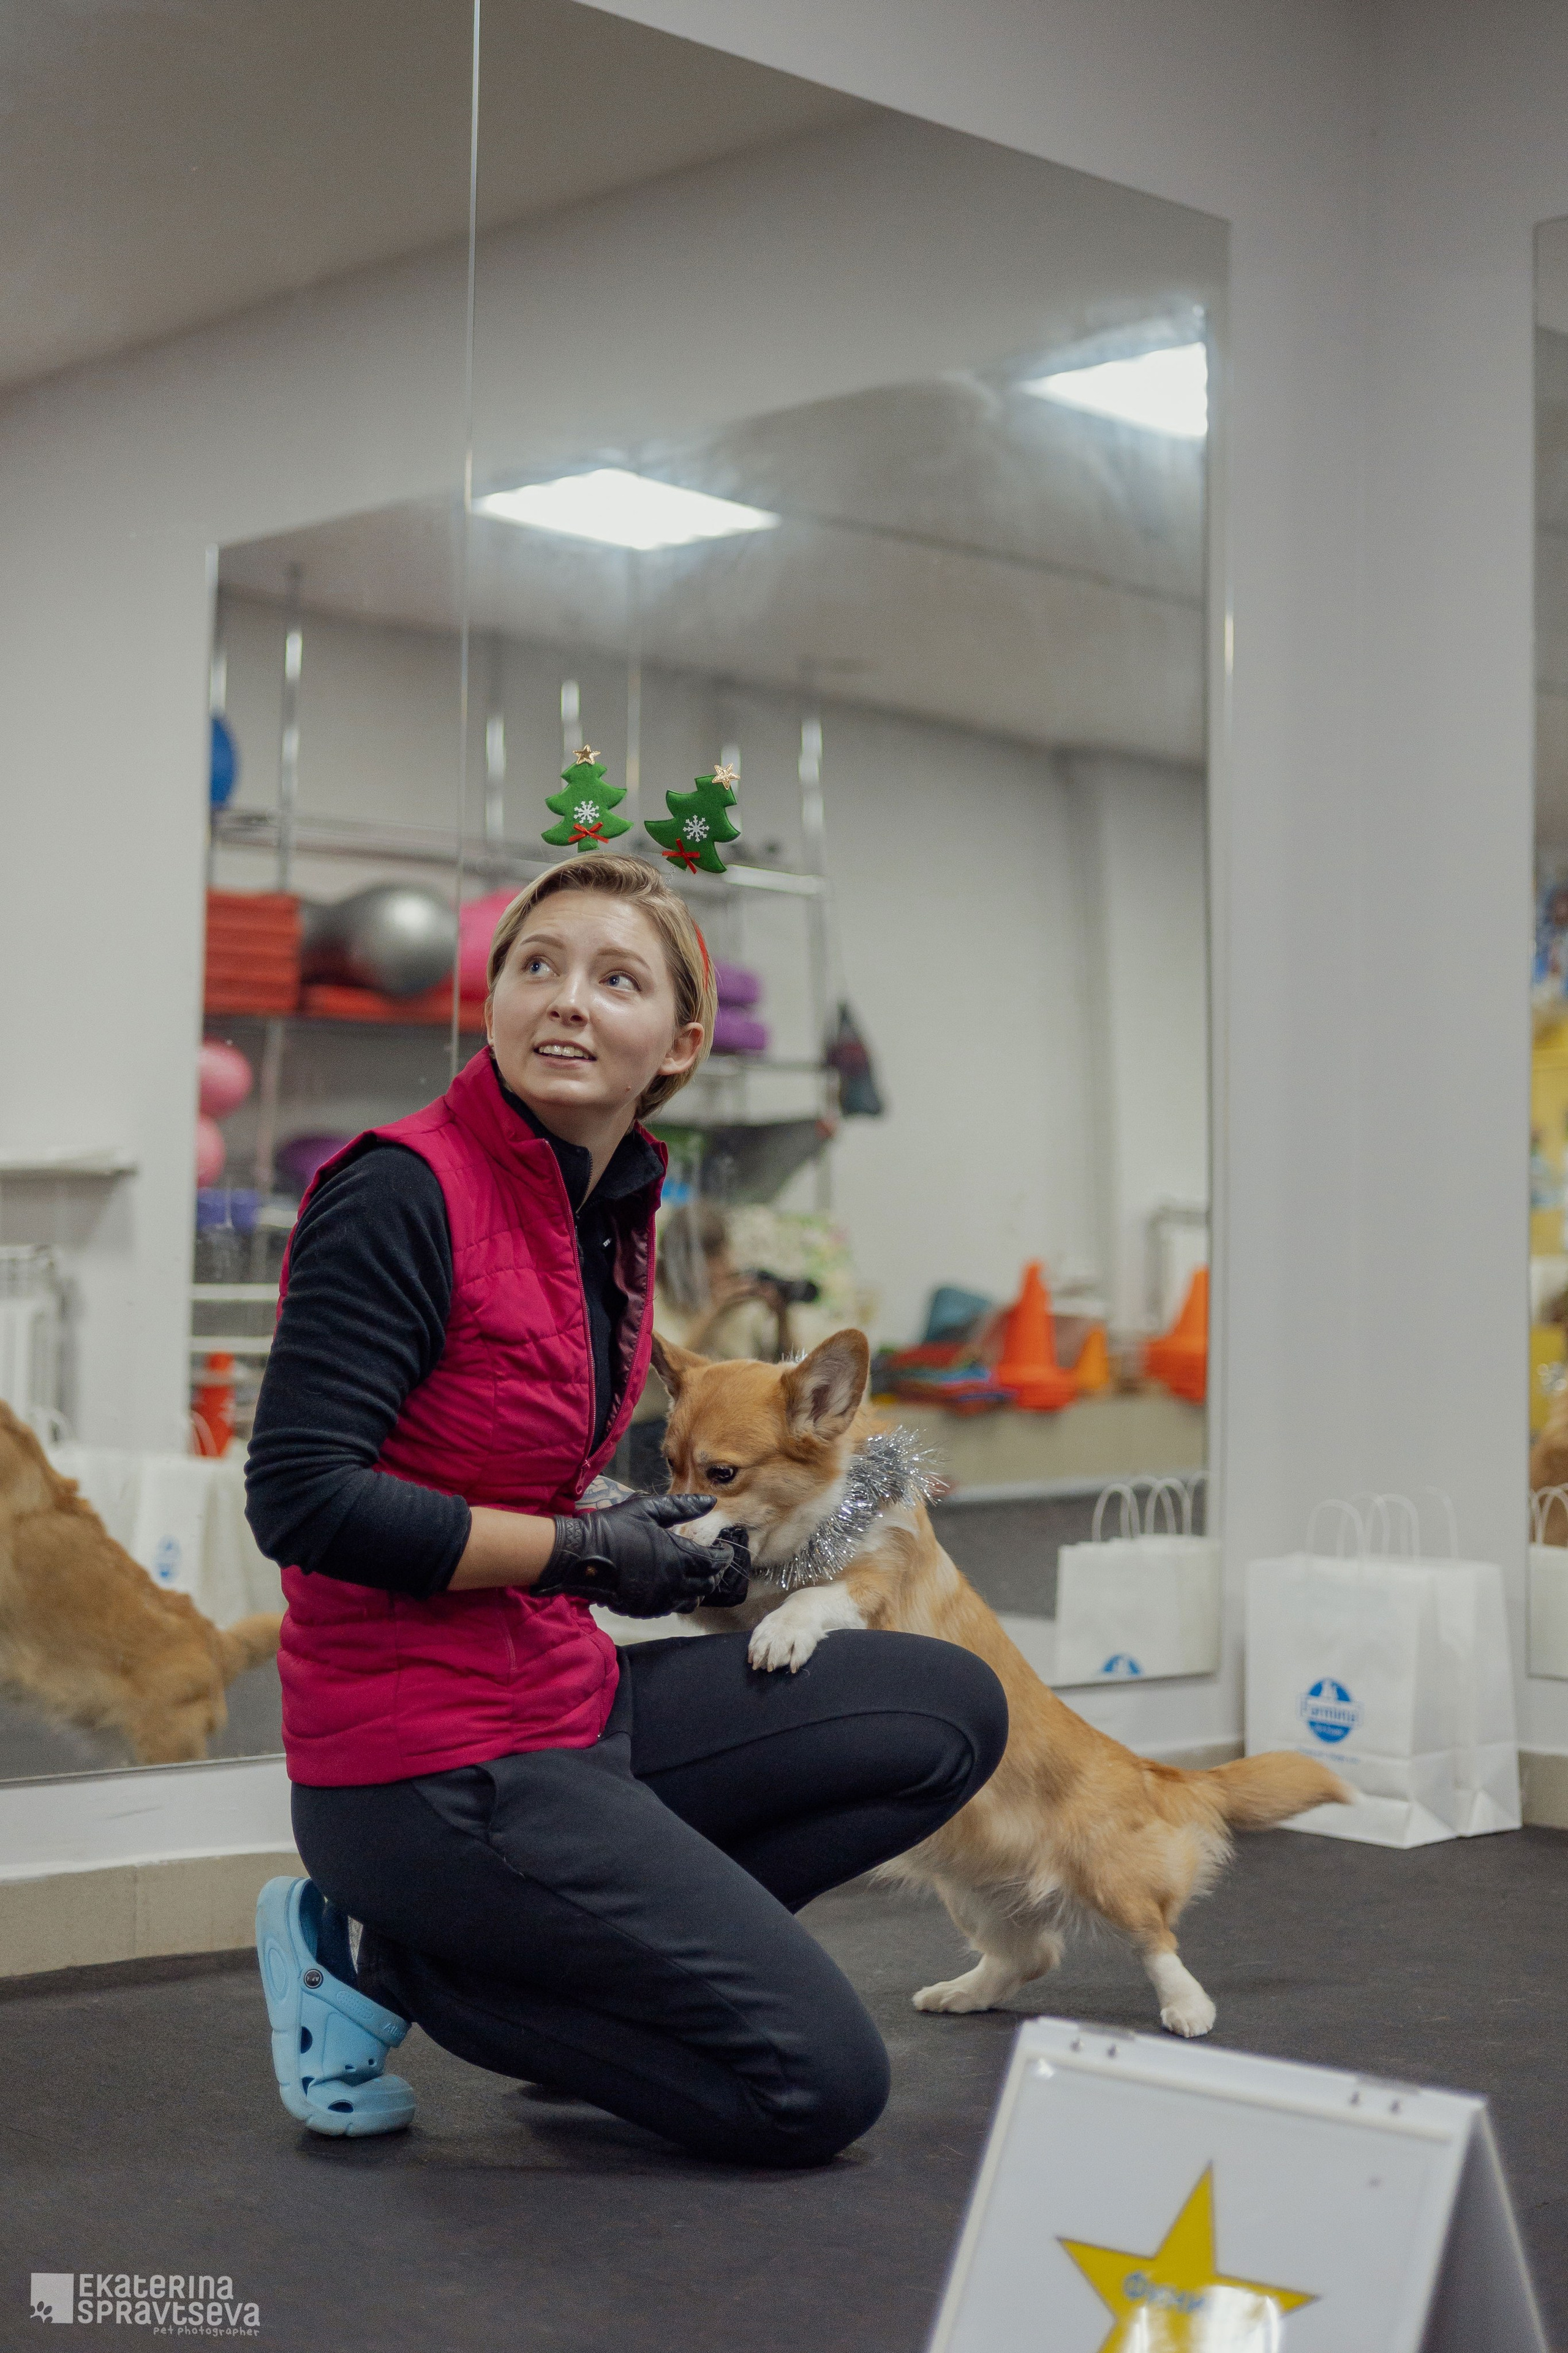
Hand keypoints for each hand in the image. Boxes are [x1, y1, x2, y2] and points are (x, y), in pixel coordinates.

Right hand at [535, 1493, 749, 1617]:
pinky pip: (671, 1608)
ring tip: (692, 1575)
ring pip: (692, 1601)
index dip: (724, 1556)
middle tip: (710, 1561)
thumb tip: (710, 1502)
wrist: (581, 1556)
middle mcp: (674, 1582)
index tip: (724, 1549)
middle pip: (708, 1584)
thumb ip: (682, 1507)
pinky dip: (678, 1598)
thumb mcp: (647, 1509)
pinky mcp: (645, 1609)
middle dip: (713, 1573)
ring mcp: (659, 1599)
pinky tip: (670, 1585)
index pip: (715, 1562)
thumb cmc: (613, 1527)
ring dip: (698, 1588)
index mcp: (679, 1555)